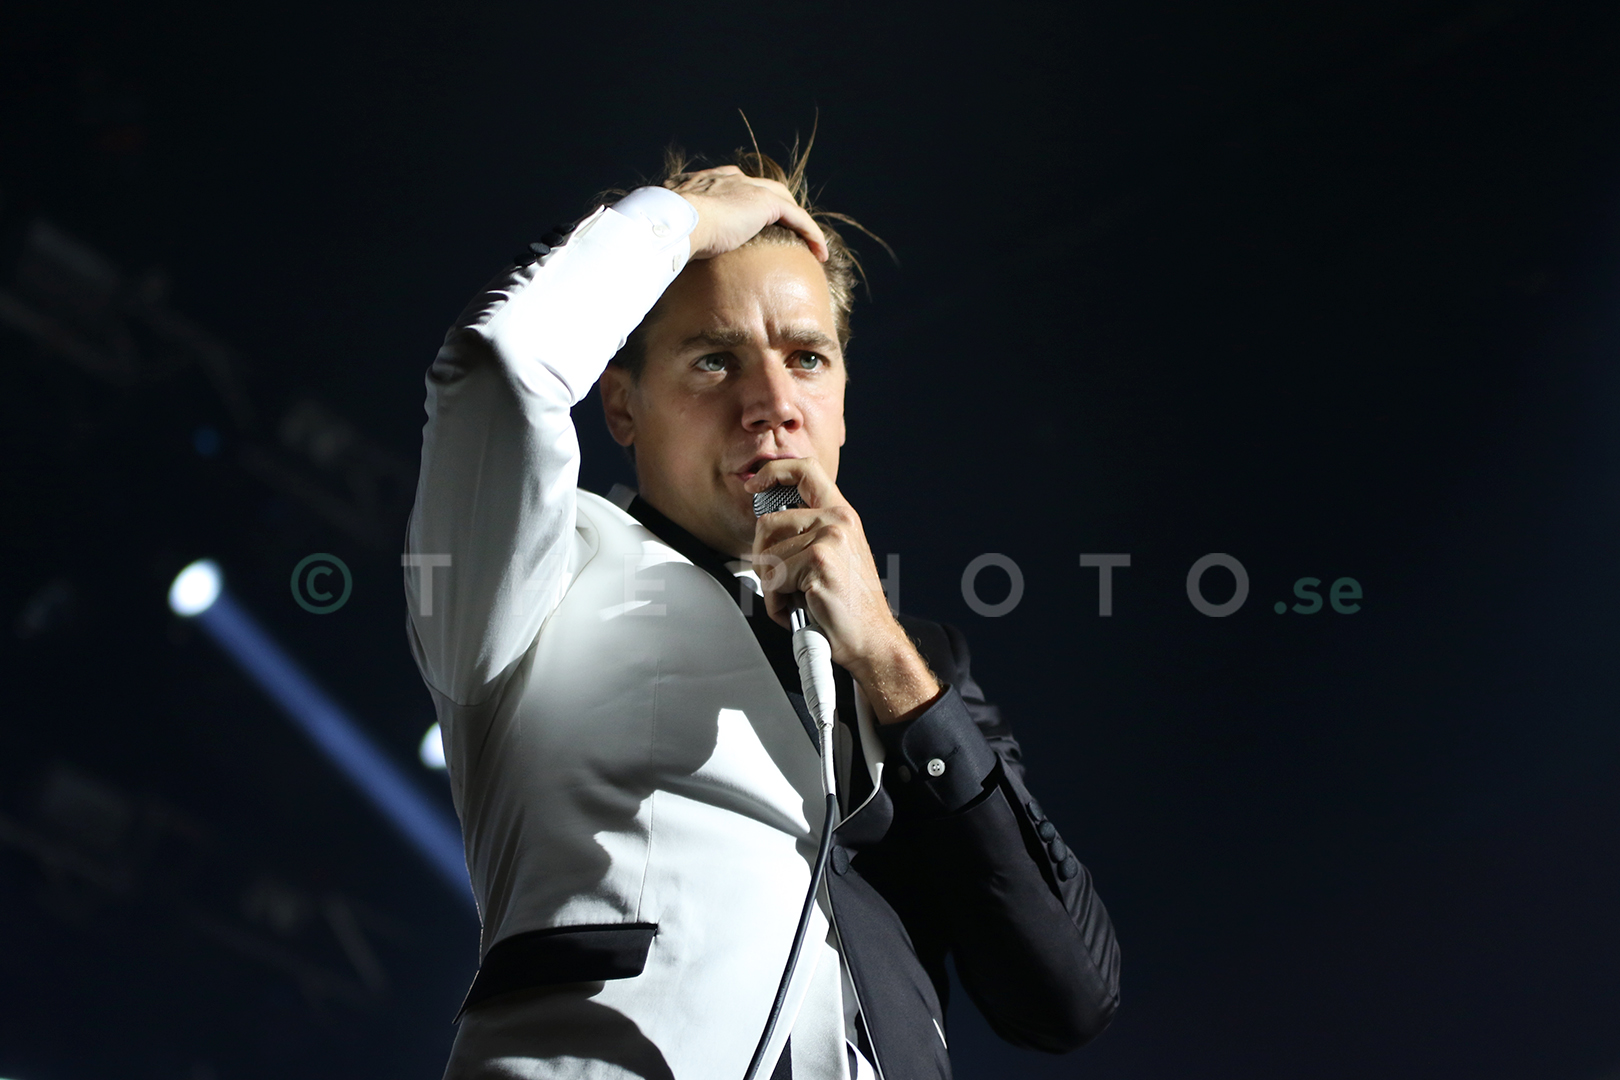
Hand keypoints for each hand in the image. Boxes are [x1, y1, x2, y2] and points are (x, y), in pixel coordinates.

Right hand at [666, 166, 828, 262]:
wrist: (674, 221)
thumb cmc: (666, 230)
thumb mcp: (670, 229)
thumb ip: (675, 234)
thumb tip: (664, 253)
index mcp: (707, 182)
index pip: (735, 188)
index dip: (747, 203)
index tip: (750, 224)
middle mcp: (730, 179)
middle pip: (765, 190)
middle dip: (779, 208)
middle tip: (789, 231)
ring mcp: (748, 188)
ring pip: (785, 202)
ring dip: (800, 223)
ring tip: (810, 244)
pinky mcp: (764, 203)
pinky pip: (797, 217)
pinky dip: (810, 233)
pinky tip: (820, 253)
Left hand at [747, 458, 941, 722]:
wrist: (871, 639)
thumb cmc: (848, 604)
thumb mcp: (836, 556)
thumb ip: (809, 533)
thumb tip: (767, 526)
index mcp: (841, 514)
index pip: (805, 470)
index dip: (773, 471)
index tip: (754, 483)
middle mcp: (837, 521)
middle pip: (768, 523)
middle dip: (763, 558)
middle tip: (784, 582)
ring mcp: (829, 539)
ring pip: (765, 556)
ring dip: (772, 586)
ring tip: (798, 598)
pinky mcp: (818, 562)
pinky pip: (773, 580)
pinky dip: (777, 604)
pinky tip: (800, 610)